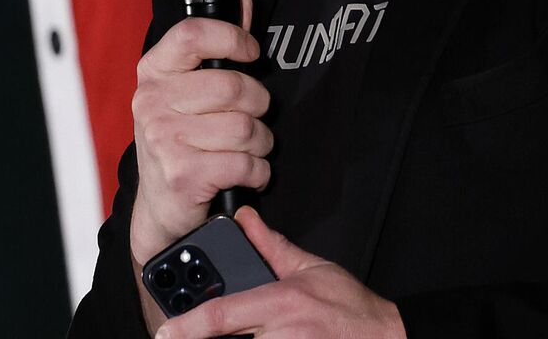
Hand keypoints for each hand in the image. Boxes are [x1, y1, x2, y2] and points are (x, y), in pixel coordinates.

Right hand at [130, 0, 273, 262]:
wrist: (161, 206)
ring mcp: (163, 138)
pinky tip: (245, 173)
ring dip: (260, 142)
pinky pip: (245, 163)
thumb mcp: (190, 88)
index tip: (252, 54)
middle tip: (252, 117)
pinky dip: (257, 171)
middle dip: (258, 106)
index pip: (194, 34)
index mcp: (154, 71)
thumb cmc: (183, 138)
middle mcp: (152, 101)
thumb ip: (218, 43)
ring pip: (245, 127)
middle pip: (234, 86)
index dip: (233, 39)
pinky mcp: (181, 174)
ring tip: (248, 148)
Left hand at [156, 206, 404, 338]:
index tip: (165, 332)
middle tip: (184, 335)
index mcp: (282, 302)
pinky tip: (258, 338)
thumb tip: (245, 220)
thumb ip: (272, 247)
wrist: (382, 337)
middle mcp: (281, 334)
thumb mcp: (311, 268)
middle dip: (202, 337)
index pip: (223, 315)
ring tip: (229, 332)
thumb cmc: (350, 307)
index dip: (188, 326)